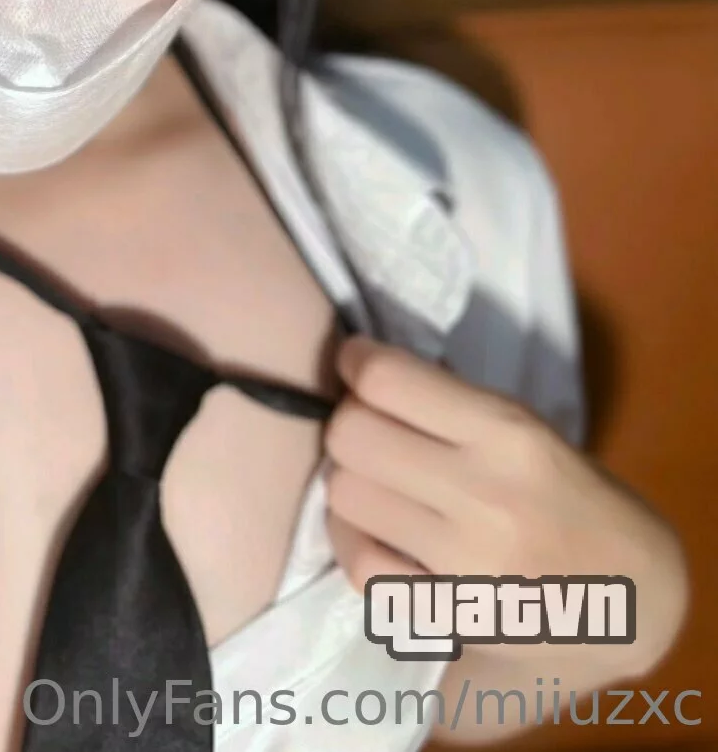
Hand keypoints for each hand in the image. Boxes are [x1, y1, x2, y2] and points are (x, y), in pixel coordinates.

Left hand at [322, 336, 689, 684]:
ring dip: (349, 482)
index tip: (355, 364)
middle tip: (367, 430)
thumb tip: (364, 372)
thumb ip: (451, 404)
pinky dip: (357, 543)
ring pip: (346, 495)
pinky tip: (379, 534)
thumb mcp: (528, 429)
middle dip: (348, 423)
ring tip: (374, 483)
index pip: (389, 380)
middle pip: (352, 436)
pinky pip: (361, 565)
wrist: (630, 595)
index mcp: (507, 431)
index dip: (356, 363)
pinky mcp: (449, 613)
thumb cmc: (572, 497)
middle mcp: (484, 492)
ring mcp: (464, 559)